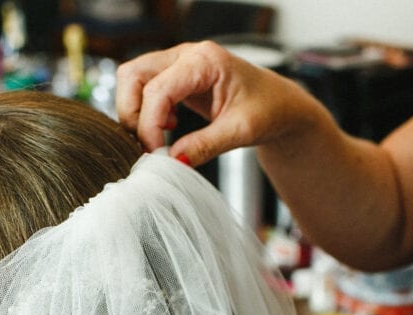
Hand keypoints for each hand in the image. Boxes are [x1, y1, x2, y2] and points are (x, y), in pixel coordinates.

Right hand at [116, 41, 321, 165]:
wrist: (280, 106)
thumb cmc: (268, 110)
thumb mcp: (241, 131)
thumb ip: (205, 146)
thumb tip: (172, 162)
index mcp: (205, 60)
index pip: (158, 89)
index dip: (150, 124)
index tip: (157, 154)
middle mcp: (187, 55)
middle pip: (134, 75)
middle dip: (133, 114)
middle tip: (148, 145)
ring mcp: (178, 63)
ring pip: (133, 80)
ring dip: (136, 112)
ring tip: (159, 137)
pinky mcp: (175, 77)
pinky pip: (144, 89)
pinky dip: (146, 111)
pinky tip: (169, 127)